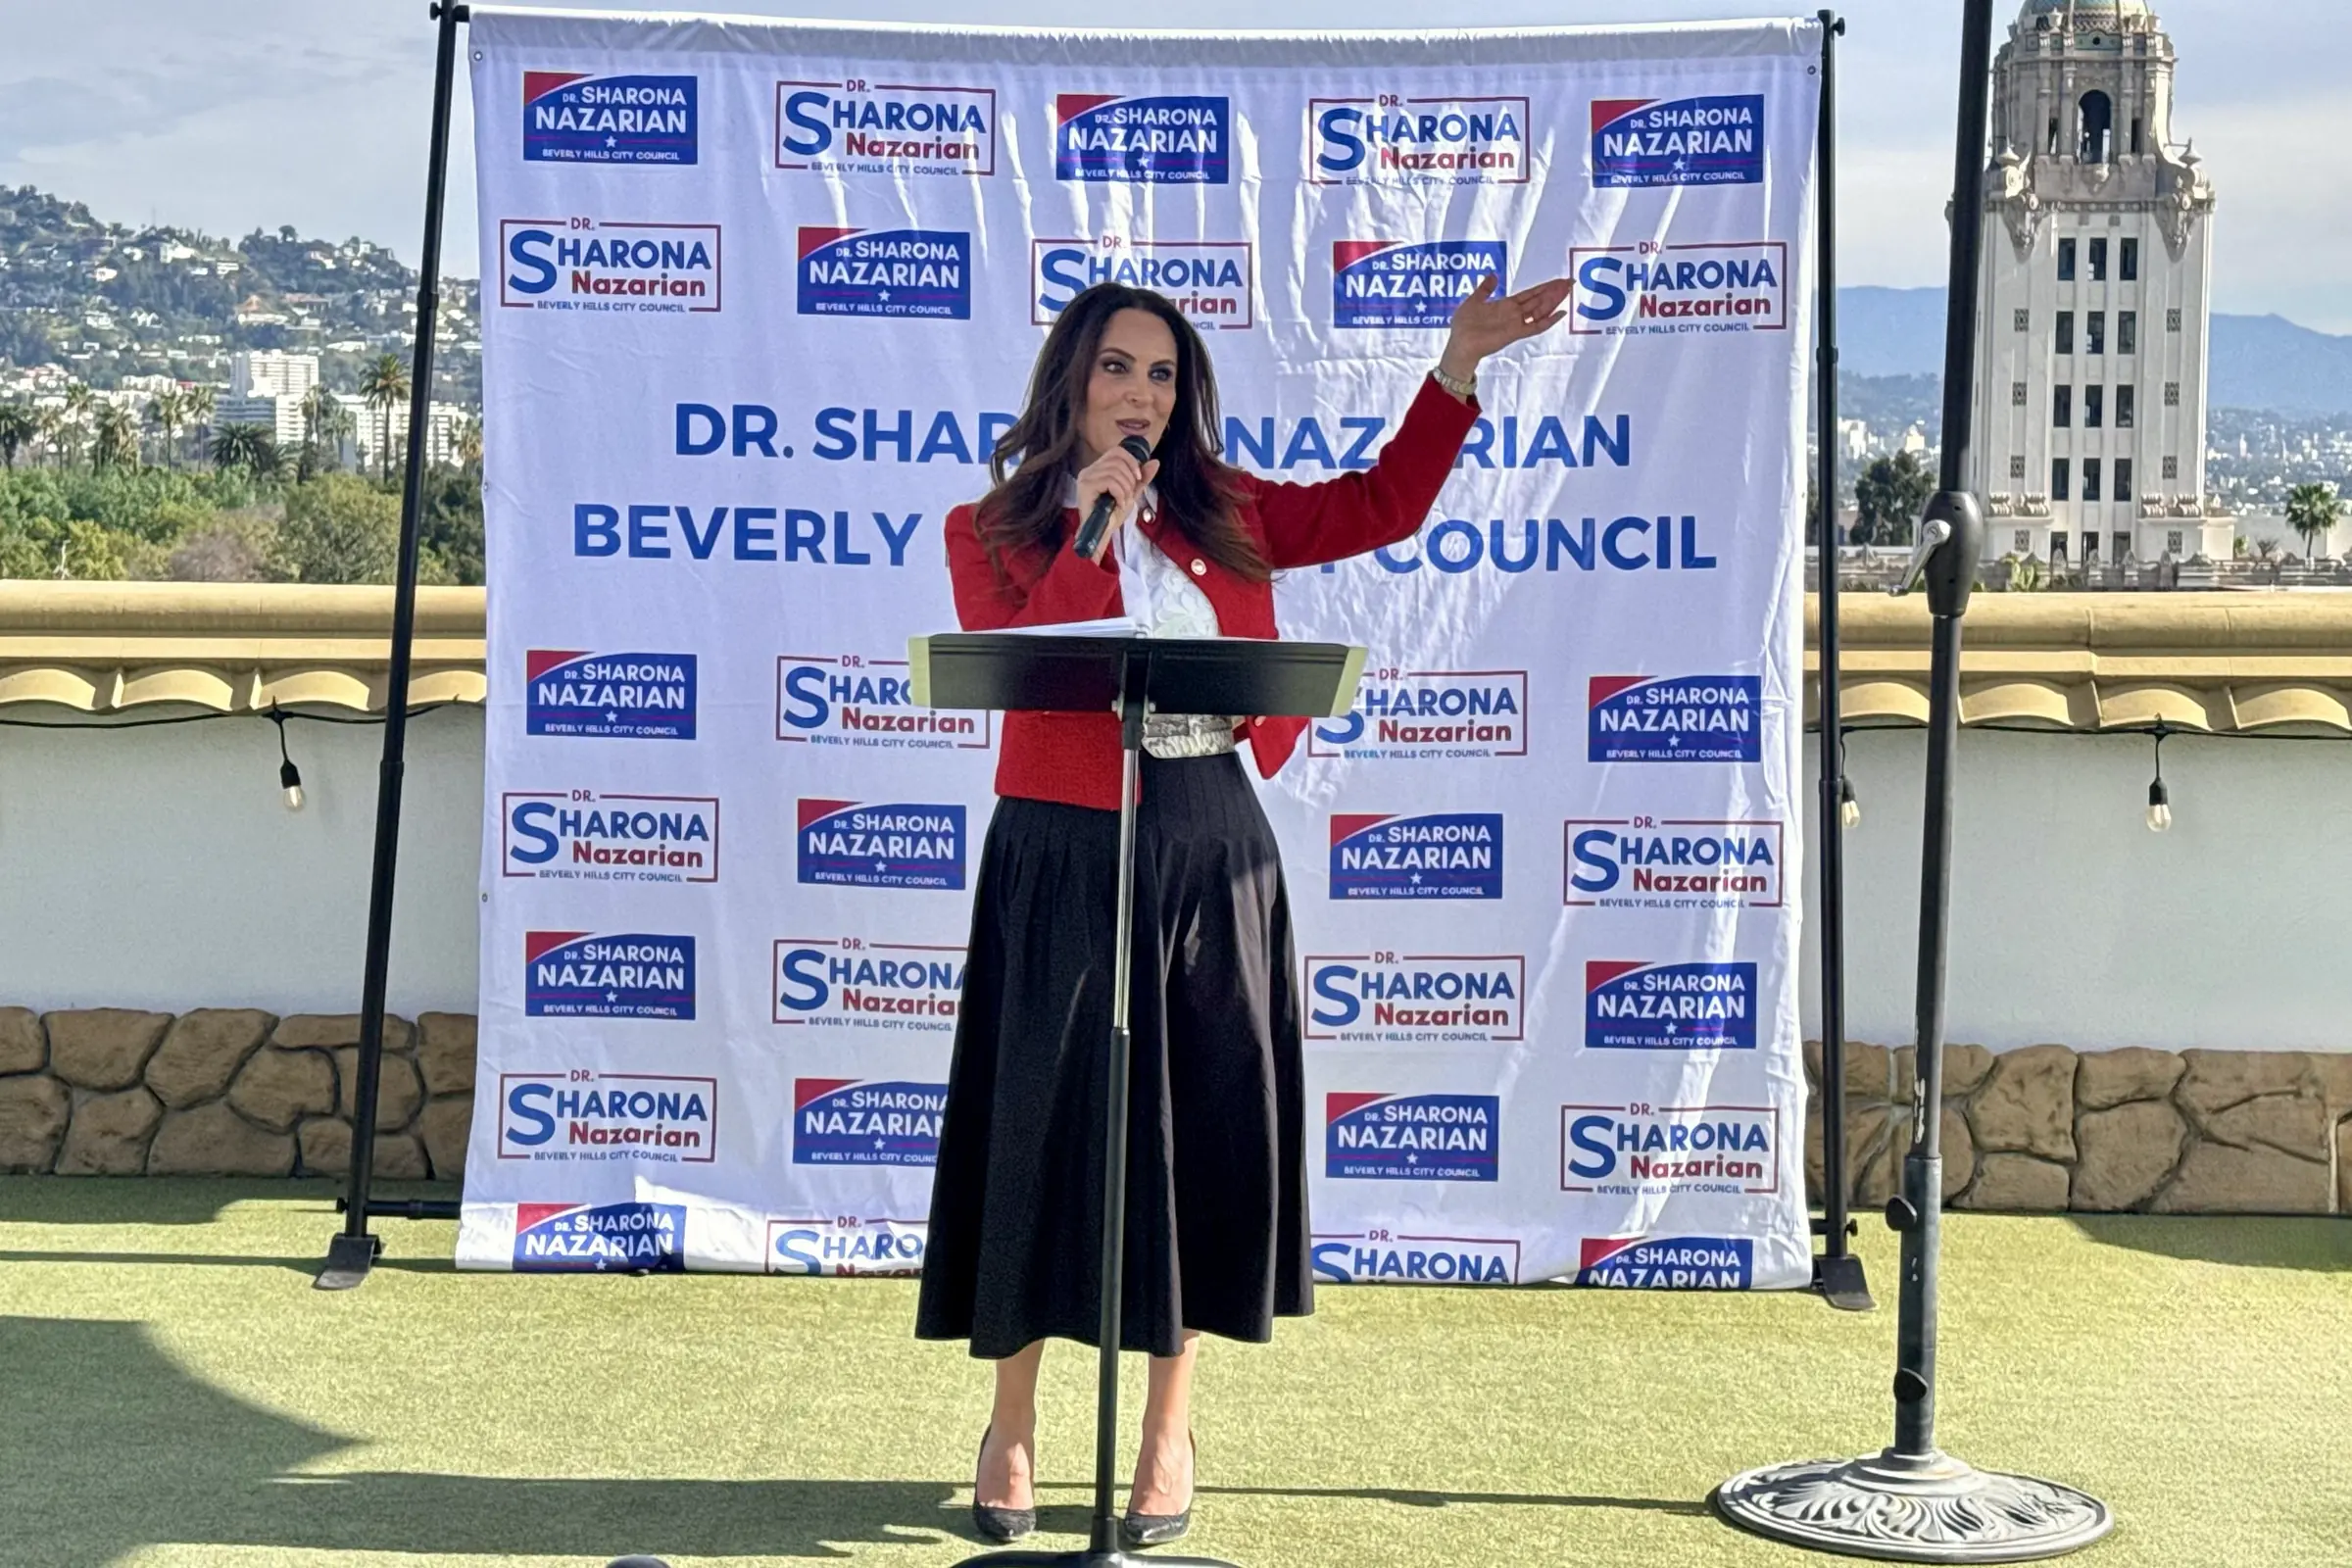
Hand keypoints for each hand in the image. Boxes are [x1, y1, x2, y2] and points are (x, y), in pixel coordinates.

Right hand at [1072, 447, 1159, 558]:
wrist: (1103, 534)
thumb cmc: (1113, 516)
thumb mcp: (1131, 493)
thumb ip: (1142, 478)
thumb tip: (1155, 461)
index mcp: (1098, 469)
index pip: (1117, 451)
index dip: (1131, 462)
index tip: (1137, 478)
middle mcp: (1089, 470)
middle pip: (1118, 460)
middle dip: (1129, 479)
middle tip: (1127, 496)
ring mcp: (1086, 478)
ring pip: (1115, 471)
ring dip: (1125, 489)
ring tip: (1122, 502)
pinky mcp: (1085, 487)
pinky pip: (1110, 481)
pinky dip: (1120, 493)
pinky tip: (1118, 504)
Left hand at [1438, 275, 1573, 382]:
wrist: (1459, 343)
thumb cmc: (1463, 325)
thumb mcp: (1473, 300)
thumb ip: (1485, 289)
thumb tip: (1493, 275)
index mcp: (1506, 305)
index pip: (1530, 294)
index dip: (1544, 287)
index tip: (1558, 280)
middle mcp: (1514, 314)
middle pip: (1539, 300)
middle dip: (1554, 291)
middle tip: (1570, 281)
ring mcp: (1516, 323)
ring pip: (1540, 310)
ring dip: (1554, 300)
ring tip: (1567, 290)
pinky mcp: (1516, 333)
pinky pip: (1536, 326)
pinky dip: (1549, 320)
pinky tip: (1561, 313)